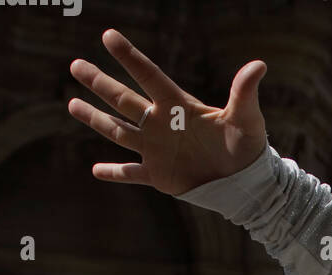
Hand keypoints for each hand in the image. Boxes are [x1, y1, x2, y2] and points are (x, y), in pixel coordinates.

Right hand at [67, 28, 266, 194]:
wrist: (248, 183)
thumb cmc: (248, 147)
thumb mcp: (246, 118)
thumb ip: (245, 92)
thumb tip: (259, 65)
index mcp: (179, 106)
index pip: (149, 76)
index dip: (130, 57)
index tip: (108, 36)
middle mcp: (162, 124)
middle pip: (124, 100)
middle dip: (99, 83)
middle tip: (76, 65)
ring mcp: (157, 150)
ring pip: (119, 131)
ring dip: (96, 120)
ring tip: (72, 104)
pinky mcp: (160, 176)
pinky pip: (132, 173)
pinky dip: (115, 173)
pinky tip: (95, 170)